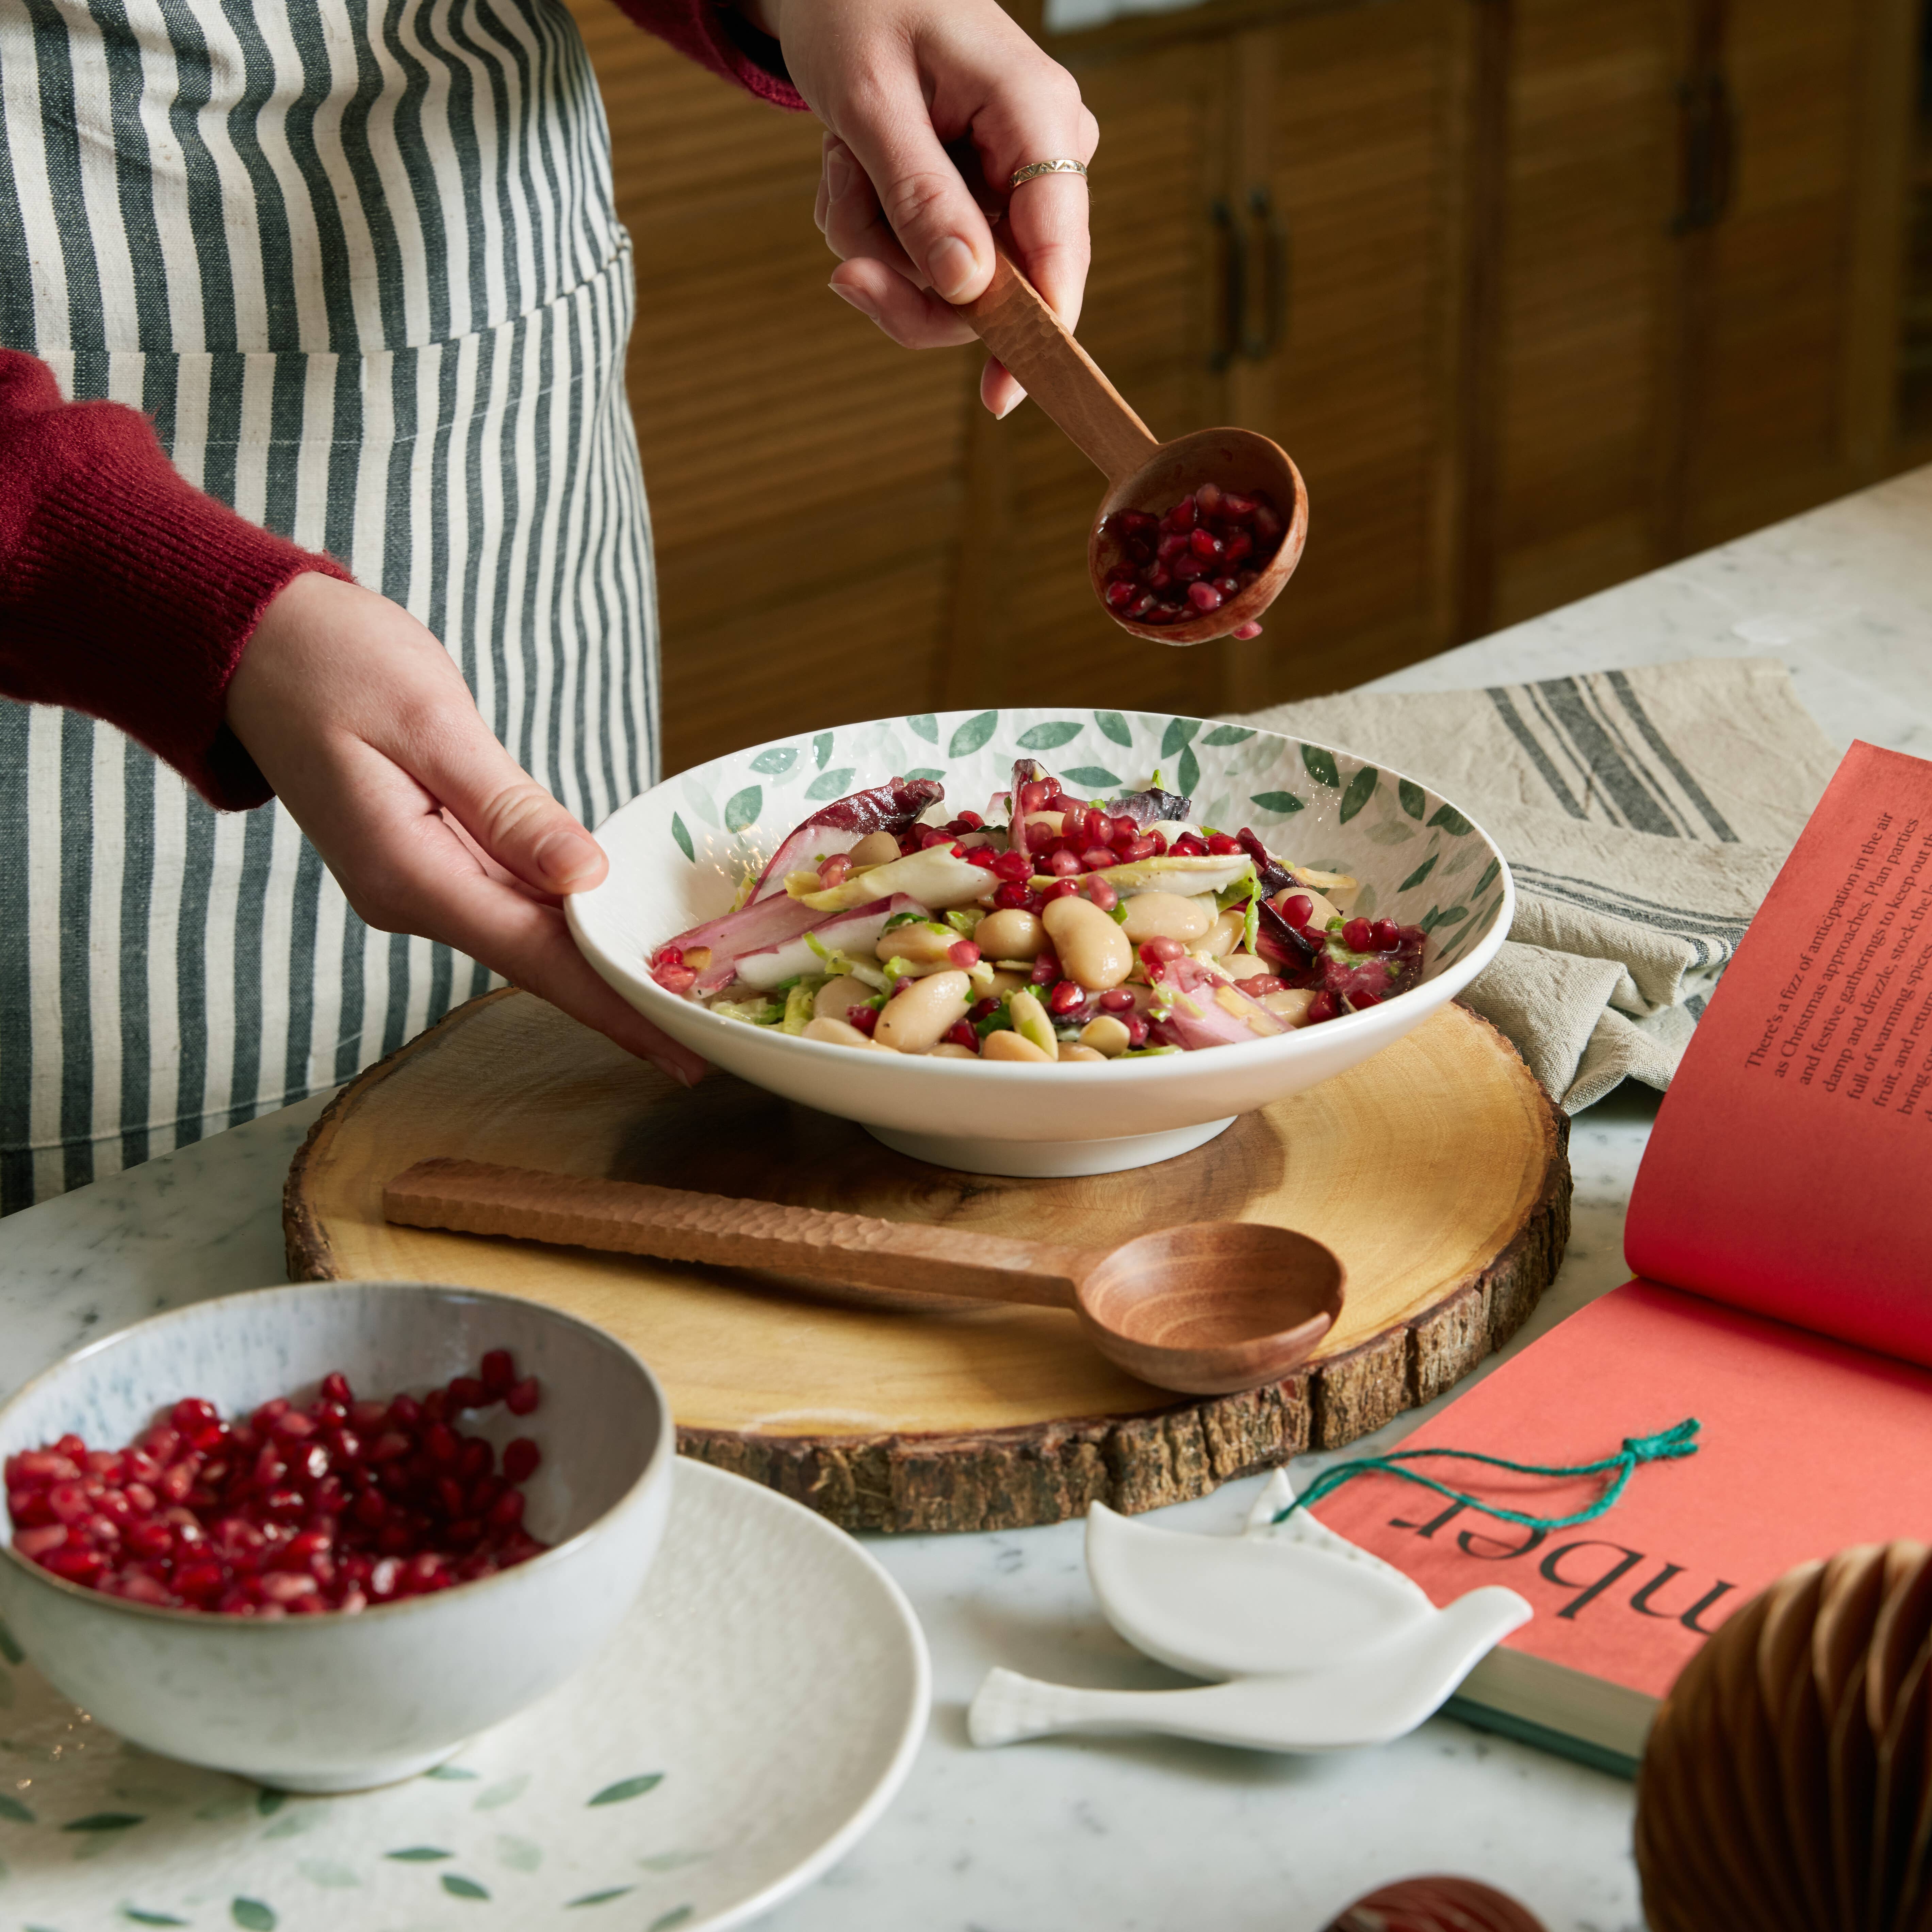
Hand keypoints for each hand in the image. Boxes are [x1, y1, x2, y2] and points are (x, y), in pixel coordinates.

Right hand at [227, 572, 706, 1087]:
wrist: (254, 644)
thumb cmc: (334, 663)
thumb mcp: (431, 722)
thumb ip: (507, 807)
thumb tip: (581, 877)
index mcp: (409, 872)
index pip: (535, 958)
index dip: (613, 1005)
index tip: (679, 1051)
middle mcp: (412, 895)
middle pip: (537, 962)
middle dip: (619, 1000)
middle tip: (705, 1040)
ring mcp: (418, 880)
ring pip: (527, 934)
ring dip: (597, 966)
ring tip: (680, 1001)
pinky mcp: (429, 855)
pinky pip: (511, 899)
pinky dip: (566, 920)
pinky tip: (616, 935)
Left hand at [752, 0, 1095, 416]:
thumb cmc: (855, 10)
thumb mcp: (870, 99)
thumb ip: (919, 194)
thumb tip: (967, 286)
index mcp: (1038, 115)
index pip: (1058, 248)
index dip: (1035, 331)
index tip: (1001, 397)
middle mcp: (1045, 154)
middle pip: (1001, 285)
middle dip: (906, 283)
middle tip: (843, 271)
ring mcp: (1017, 179)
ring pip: (952, 280)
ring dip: (877, 244)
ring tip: (844, 168)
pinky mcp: (984, 196)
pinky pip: (931, 257)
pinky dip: (877, 229)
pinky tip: (854, 169)